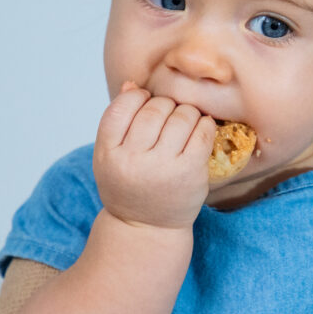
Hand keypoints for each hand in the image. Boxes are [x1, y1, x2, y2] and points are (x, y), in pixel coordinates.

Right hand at [93, 82, 215, 229]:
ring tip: (184, 123)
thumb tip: (132, 85)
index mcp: (108, 154)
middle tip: (167, 116)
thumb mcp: (109, 156)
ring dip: (186, 112)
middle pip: (153, 109)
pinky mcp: (190, 172)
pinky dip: (203, 124)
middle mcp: (133, 160)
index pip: (121, 107)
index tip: (144, 102)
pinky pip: (202, 132)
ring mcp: (163, 167)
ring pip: (181, 115)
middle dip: (164, 105)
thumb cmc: (128, 185)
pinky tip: (199, 129)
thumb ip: (117, 121)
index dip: (136, 97)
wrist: (146, 228)